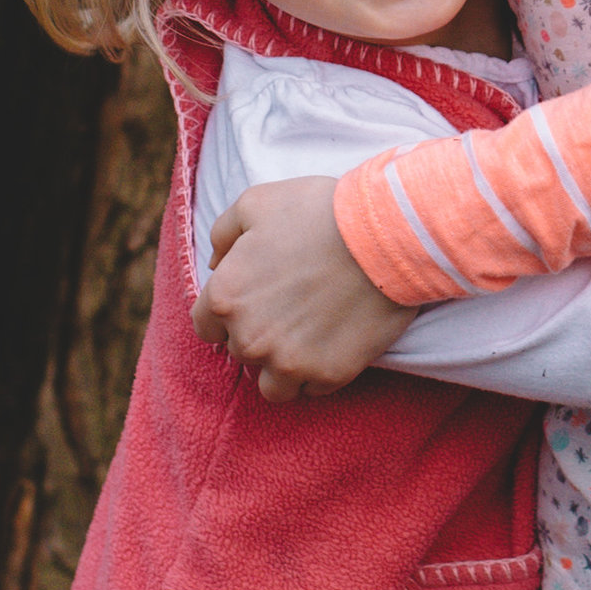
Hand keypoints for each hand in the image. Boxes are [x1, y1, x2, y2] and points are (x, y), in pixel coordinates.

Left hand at [193, 177, 412, 401]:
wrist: (385, 234)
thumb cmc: (319, 212)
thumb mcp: (257, 201)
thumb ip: (223, 233)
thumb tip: (216, 263)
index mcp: (226, 297)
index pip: (205, 325)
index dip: (228, 311)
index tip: (253, 298)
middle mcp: (249, 338)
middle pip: (241, 351)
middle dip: (259, 331)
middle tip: (291, 304)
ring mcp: (288, 362)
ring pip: (272, 384)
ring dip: (284, 363)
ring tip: (309, 332)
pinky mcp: (327, 375)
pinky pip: (312, 388)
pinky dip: (319, 369)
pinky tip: (335, 337)